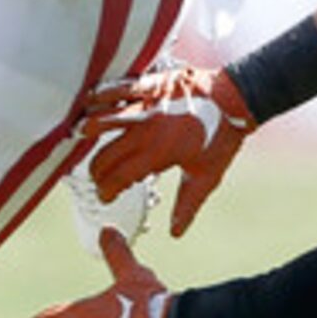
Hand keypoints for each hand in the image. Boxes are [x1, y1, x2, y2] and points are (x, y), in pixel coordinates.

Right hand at [74, 65, 254, 237]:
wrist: (238, 100)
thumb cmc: (223, 138)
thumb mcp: (207, 176)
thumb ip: (188, 205)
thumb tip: (175, 233)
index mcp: (160, 154)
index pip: (120, 177)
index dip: (107, 190)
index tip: (105, 197)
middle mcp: (149, 130)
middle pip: (107, 154)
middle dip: (96, 170)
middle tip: (96, 177)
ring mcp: (149, 105)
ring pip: (106, 118)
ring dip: (89, 130)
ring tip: (78, 138)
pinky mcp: (152, 84)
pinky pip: (120, 88)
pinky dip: (102, 94)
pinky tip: (89, 100)